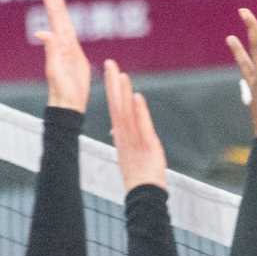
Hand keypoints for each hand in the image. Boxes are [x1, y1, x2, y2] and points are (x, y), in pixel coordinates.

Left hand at [34, 0, 91, 112]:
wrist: (69, 106)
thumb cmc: (62, 91)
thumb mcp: (56, 70)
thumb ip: (51, 51)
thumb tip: (41, 32)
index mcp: (61, 43)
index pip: (57, 14)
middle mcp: (64, 43)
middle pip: (59, 15)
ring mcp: (69, 49)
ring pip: (63, 22)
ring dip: (56, 5)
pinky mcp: (75, 57)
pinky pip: (69, 37)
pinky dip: (63, 25)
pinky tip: (58, 19)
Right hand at [105, 61, 165, 192]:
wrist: (145, 193)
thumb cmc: (139, 173)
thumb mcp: (129, 152)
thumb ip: (123, 137)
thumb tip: (115, 128)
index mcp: (121, 134)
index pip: (115, 107)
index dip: (112, 89)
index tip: (111, 72)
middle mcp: (124, 133)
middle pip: (117, 104)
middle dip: (113, 83)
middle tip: (110, 63)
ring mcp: (134, 138)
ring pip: (126, 111)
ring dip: (123, 92)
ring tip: (121, 74)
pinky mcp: (146, 144)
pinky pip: (141, 125)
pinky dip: (139, 111)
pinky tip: (137, 96)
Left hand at [230, 4, 256, 141]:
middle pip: (256, 46)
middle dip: (251, 26)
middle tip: (243, 10)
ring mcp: (255, 85)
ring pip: (245, 61)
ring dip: (238, 48)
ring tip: (229, 38)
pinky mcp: (252, 95)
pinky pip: (246, 75)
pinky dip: (243, 67)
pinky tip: (242, 66)